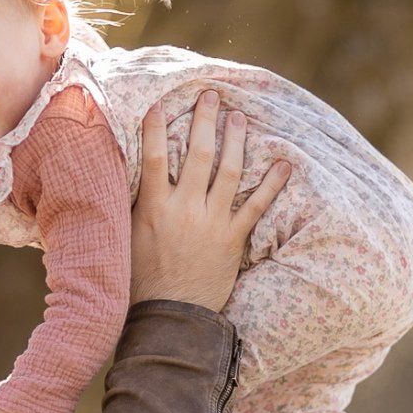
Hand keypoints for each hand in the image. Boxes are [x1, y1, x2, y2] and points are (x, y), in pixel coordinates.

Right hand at [130, 90, 289, 309]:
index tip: (160, 104)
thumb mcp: (128, 239)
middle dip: (204, 121)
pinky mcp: (233, 239)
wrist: (170, 317)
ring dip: (235, 140)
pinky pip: (256, 206)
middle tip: (211, 95)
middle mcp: (183, 209)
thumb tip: (133, 178)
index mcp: (153, 208)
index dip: (156, 127)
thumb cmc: (142, 282)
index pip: (153, 157)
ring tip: (239, 116)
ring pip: (228, 172)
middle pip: (196, 154)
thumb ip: (135, 207)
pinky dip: (271, 184)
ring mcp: (211, 222)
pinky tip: (284, 165)